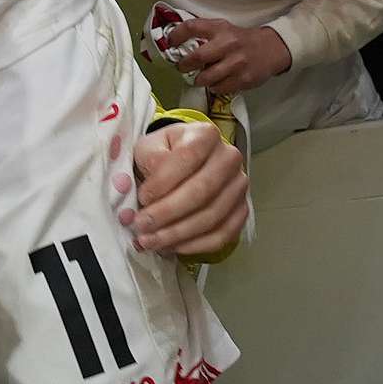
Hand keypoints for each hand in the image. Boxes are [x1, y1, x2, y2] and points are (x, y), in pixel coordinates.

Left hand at [123, 119, 249, 256]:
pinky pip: (223, 235)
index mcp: (206, 135)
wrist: (184, 161)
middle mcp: (229, 159)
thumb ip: (147, 162)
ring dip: (177, 234)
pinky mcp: (241, 210)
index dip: (163, 182)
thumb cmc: (163, 154)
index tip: (141, 198)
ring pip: (211, 216)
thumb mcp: (149, 147)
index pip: (187, 158)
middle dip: (167, 213)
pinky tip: (171, 248)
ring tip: (150, 241)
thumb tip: (143, 192)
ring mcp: (239, 186)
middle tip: (141, 226)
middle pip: (201, 191)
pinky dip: (195, 245)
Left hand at [169, 18, 293, 94]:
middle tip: (182, 67)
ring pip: (207, 77)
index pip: (191, 27)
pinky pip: (220, 88)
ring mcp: (237, 63)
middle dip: (184, 65)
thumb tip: (178, 45)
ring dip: (199, 80)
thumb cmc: (241, 40)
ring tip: (199, 78)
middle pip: (197, 57)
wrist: (271, 49)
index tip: (170, 43)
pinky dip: (214, 87)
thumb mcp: (223, 29)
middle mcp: (228, 44)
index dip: (176, 35)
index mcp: (220, 29)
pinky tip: (216, 83)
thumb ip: (204, 34)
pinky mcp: (244, 79)